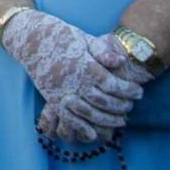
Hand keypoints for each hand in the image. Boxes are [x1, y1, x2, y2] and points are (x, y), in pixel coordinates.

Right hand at [1, 10, 142, 142]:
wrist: (31, 38)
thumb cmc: (61, 35)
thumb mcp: (85, 38)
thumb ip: (103, 51)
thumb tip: (121, 62)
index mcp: (86, 65)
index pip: (113, 84)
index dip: (129, 90)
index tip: (139, 92)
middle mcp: (75, 81)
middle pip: (103, 101)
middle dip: (121, 107)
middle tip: (130, 107)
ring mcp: (62, 91)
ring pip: (88, 112)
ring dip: (106, 120)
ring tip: (120, 121)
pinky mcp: (52, 98)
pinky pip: (68, 118)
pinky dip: (80, 127)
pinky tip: (93, 134)